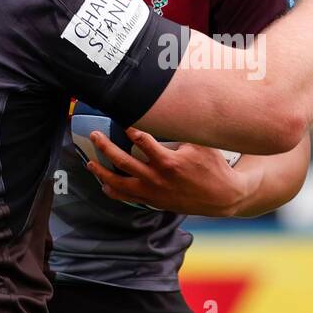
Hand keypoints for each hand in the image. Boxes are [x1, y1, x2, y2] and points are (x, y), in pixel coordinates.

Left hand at [84, 128, 258, 217]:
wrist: (222, 196)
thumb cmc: (214, 167)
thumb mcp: (201, 144)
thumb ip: (182, 130)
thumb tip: (169, 110)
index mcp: (169, 161)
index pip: (142, 141)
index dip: (130, 129)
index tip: (122, 120)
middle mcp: (157, 178)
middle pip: (123, 161)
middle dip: (105, 147)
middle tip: (94, 135)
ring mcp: (153, 192)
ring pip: (120, 183)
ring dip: (102, 172)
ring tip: (89, 163)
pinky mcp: (154, 201)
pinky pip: (128, 198)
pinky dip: (114, 192)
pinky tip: (104, 185)